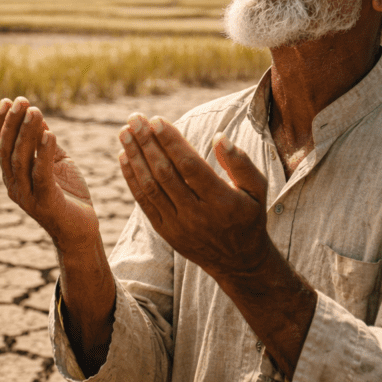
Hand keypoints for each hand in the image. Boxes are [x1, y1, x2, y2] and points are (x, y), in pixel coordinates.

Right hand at [0, 97, 98, 251]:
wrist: (81, 230)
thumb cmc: (68, 195)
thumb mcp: (56, 163)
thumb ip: (45, 143)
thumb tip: (37, 115)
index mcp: (13, 176)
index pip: (0, 146)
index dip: (1, 123)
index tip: (7, 100)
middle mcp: (14, 186)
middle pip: (7, 150)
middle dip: (12, 123)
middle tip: (22, 101)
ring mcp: (27, 195)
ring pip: (20, 159)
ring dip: (27, 133)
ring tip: (35, 111)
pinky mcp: (45, 202)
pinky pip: (41, 174)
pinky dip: (44, 153)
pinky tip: (49, 134)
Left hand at [117, 113, 271, 278]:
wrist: (237, 261)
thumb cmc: (248, 217)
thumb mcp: (257, 190)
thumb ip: (240, 163)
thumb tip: (219, 138)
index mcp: (222, 201)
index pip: (191, 167)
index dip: (172, 142)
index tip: (156, 120)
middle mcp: (198, 215)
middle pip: (166, 174)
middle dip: (147, 144)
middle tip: (135, 119)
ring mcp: (179, 225)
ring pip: (151, 187)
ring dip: (135, 158)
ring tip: (125, 133)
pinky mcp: (165, 232)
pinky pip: (144, 202)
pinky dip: (132, 179)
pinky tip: (124, 157)